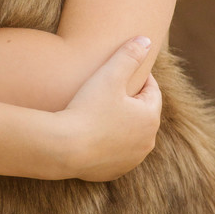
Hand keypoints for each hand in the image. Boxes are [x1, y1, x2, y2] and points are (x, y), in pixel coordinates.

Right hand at [61, 36, 161, 180]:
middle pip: (141, 114)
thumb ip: (130, 55)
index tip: (122, 70)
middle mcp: (146, 143)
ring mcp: (130, 161)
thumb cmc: (88, 108)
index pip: (151, 91)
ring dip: (120, 123)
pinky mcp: (112, 172)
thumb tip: (146, 40)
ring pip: (129, 135)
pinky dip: (108, 142)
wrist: (63, 148)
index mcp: (150, 118)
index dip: (137, 77)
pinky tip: (92, 133)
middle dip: (130, 101)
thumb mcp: (110, 74)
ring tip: (101, 110)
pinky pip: (114, 153)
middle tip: (110, 88)